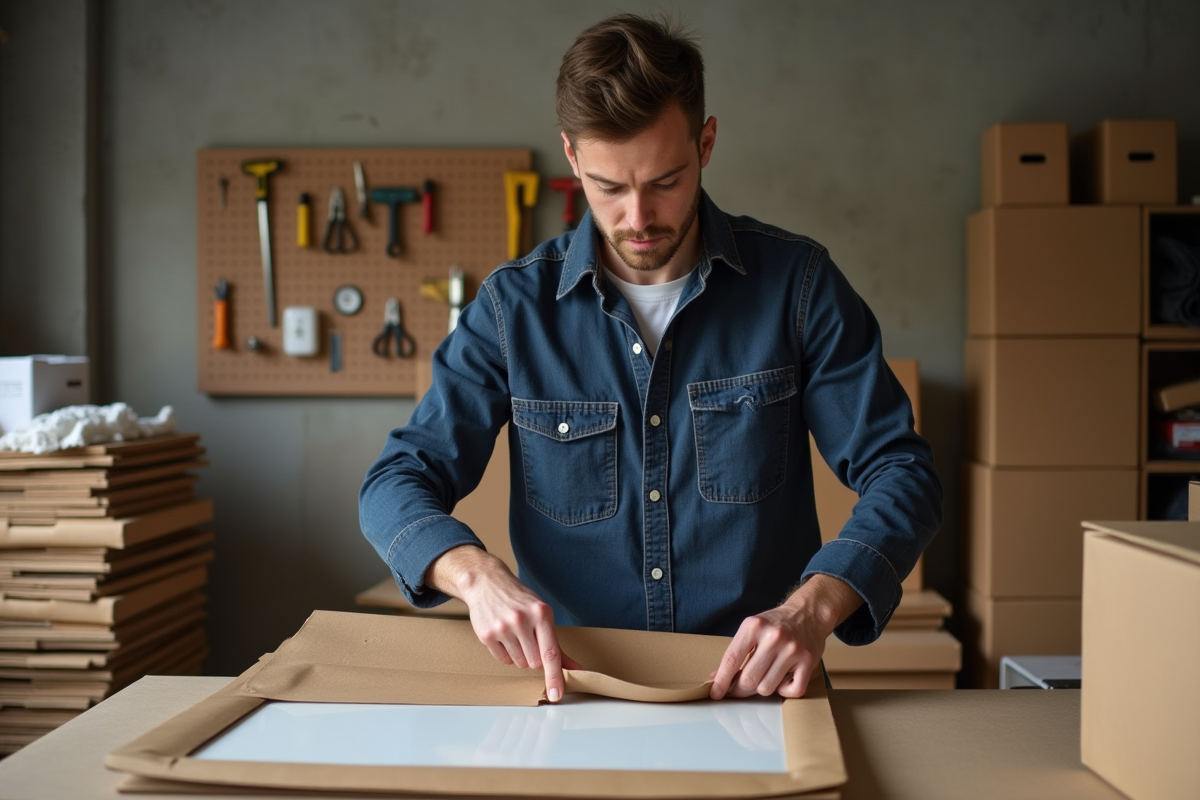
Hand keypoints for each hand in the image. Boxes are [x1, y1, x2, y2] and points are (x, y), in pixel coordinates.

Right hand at [427, 545, 580, 702]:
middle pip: (535, 662)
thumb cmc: (519, 600)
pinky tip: (503, 636)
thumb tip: (576, 668)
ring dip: (520, 656)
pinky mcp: (486, 634)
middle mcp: (521, 620)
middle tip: (529, 639)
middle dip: (535, 657)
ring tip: (515, 635)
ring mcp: (502, 627)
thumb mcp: (541, 614)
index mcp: (541, 613)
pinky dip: (506, 654)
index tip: (557, 694)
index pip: (551, 653)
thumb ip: (557, 644)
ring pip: (519, 663)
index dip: (555, 676)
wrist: (487, 582)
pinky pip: (503, 659)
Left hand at [708, 574, 861, 699]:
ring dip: (763, 688)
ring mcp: (792, 649)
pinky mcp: (808, 660)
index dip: (721, 680)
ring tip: (766, 675)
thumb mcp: (751, 630)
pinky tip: (783, 679)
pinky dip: (785, 691)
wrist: (808, 613)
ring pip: (767, 688)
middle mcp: (773, 637)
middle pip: (749, 679)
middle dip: (740, 689)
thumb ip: (735, 653)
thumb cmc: (775, 624)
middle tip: (740, 688)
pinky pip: (792, 691)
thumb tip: (716, 678)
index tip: (715, 693)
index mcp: (753, 626)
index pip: (732, 659)